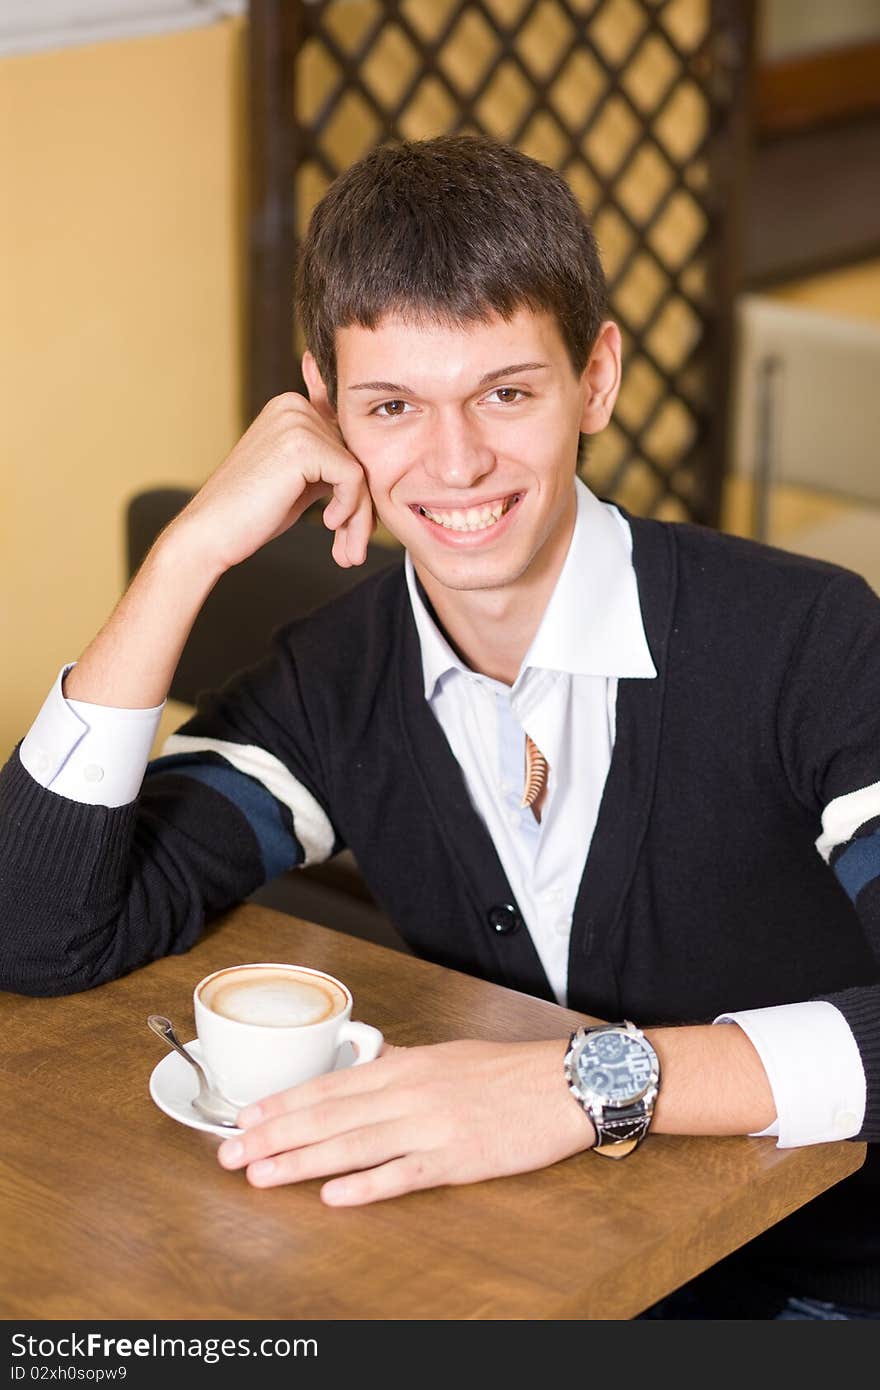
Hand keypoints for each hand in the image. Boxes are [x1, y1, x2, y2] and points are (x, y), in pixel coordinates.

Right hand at [169, 392, 374, 575]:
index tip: (352, 525)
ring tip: (347, 549)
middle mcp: (294, 406)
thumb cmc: (250, 513)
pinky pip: (353, 478)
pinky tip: (328, 524)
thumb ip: (328, 463)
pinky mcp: (304, 446)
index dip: (356, 487)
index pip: (346, 444)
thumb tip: (369, 466)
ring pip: (359, 470)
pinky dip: (349, 508)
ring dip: (358, 516)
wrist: (209, 532)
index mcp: (292, 407)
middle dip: (360, 507)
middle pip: (356, 457)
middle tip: (351, 546)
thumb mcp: (299, 480)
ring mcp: (297, 422)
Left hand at [216, 1039, 595, 1204]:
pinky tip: (333, 1196)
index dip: (282, 1103)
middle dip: (273, 1135)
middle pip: (328, 1116)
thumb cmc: (506, 1072)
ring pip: (352, 1145)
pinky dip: (365, 1185)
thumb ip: (400, 1064)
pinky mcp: (457, 1159)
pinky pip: (402, 1175)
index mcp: (404, 1066)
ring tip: (260, 1174)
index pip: (329, 1086)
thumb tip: (365, 1066)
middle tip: (229, 1153)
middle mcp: (408, 1093)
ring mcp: (431, 1127)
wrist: (562, 1083)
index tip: (243, 1116)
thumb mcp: (445, 1055)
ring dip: (300, 1161)